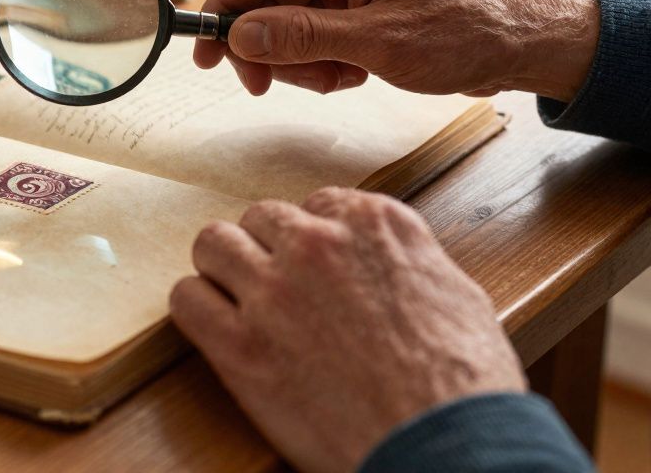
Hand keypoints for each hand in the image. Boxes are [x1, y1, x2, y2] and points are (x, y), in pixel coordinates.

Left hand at [170, 188, 525, 472]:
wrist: (443, 444)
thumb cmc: (463, 384)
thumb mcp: (456, 294)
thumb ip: (406, 263)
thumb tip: (390, 264)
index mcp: (375, 224)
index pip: (317, 205)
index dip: (312, 240)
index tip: (313, 265)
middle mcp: (318, 245)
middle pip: (261, 219)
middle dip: (266, 249)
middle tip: (274, 285)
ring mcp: (273, 291)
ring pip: (214, 245)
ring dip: (223, 268)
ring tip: (235, 299)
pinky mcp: (239, 344)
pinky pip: (187, 299)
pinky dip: (196, 308)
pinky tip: (214, 327)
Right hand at [194, 0, 599, 100]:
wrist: (526, 41)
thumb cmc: (468, 30)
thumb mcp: (378, 42)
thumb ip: (302, 36)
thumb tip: (240, 35)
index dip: (225, 11)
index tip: (208, 55)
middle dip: (272, 47)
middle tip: (281, 85)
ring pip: (287, 20)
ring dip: (301, 60)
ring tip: (341, 78)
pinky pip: (314, 29)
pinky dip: (323, 59)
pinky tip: (355, 72)